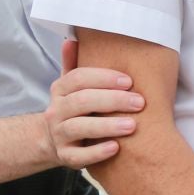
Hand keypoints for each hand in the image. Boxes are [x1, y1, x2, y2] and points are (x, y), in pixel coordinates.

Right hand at [41, 39, 144, 170]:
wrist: (53, 140)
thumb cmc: (75, 107)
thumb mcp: (72, 85)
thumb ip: (74, 64)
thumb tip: (73, 38)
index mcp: (60, 90)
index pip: (78, 78)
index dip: (103, 78)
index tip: (129, 81)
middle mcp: (56, 111)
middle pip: (81, 102)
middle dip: (112, 101)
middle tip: (140, 103)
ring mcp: (59, 134)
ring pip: (79, 128)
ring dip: (107, 126)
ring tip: (132, 126)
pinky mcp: (65, 156)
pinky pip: (78, 157)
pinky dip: (97, 153)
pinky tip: (116, 148)